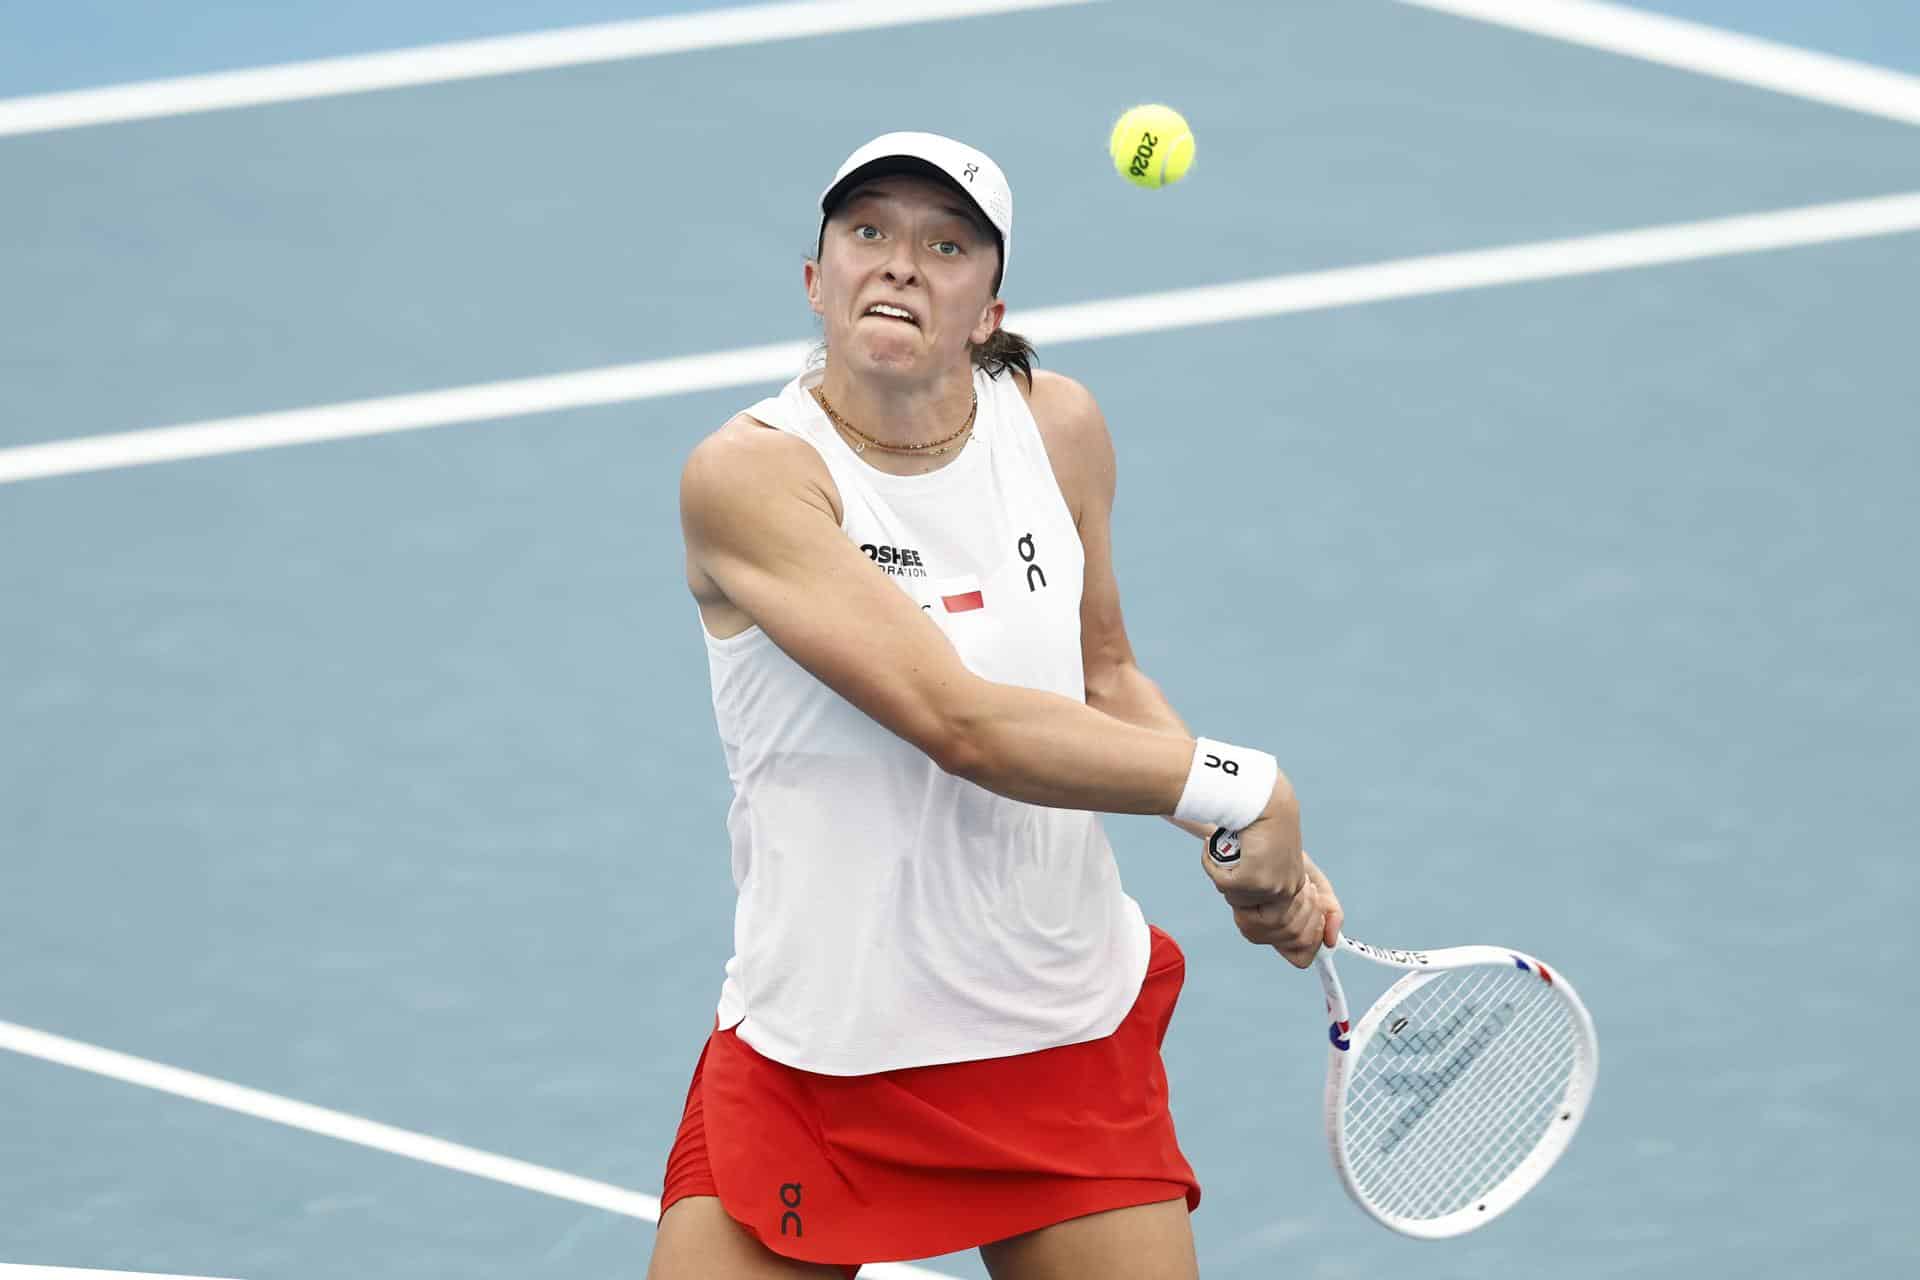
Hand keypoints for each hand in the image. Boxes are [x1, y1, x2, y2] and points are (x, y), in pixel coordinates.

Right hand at [1198, 775, 1303, 905]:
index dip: (1244, 894)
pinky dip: (1210, 864)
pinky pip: (1220, 882)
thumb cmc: (1266, 820)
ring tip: (1220, 849)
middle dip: (1230, 885)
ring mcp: (1270, 888)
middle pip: (1244, 905)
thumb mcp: (1271, 851)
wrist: (1265, 801)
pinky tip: (1209, 845)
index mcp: (1294, 885)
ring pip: (1231, 895)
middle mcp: (1286, 890)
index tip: (1233, 873)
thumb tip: (1243, 889)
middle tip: (1224, 860)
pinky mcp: (1252, 880)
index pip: (1265, 912)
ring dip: (1220, 873)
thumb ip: (1263, 870)